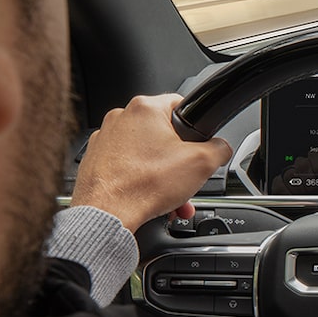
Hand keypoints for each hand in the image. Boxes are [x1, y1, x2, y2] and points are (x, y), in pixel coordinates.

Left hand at [72, 94, 231, 231]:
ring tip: (173, 198)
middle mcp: (120, 118)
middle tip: (188, 178)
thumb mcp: (202, 163)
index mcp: (144, 108)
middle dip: (180, 161)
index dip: (196, 126)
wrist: (108, 212)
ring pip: (146, 154)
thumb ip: (220, 148)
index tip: (200, 145)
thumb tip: (221, 148)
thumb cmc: (143, 184)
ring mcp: (104, 139)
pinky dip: (142, 181)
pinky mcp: (96, 161)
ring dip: (164, 175)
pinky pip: (128, 167)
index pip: (181, 105)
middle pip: (164, 135)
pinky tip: (153, 199)